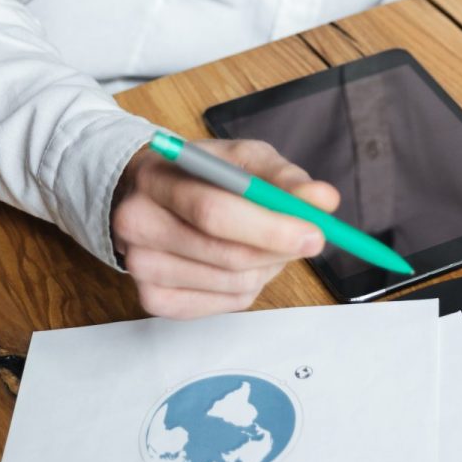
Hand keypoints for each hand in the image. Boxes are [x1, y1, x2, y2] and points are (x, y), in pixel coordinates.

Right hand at [110, 136, 339, 317]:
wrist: (146, 195)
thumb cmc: (200, 173)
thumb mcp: (241, 157)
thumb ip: (282, 177)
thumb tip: (323, 200)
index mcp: (157, 179)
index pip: (214, 213)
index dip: (269, 227)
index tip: (314, 232)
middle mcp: (138, 225)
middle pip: (225, 254)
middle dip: (278, 250)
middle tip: (311, 239)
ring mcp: (141, 267)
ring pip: (230, 283)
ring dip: (267, 267)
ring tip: (267, 244)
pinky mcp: (153, 299)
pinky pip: (222, 304)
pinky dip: (247, 287)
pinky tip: (242, 263)